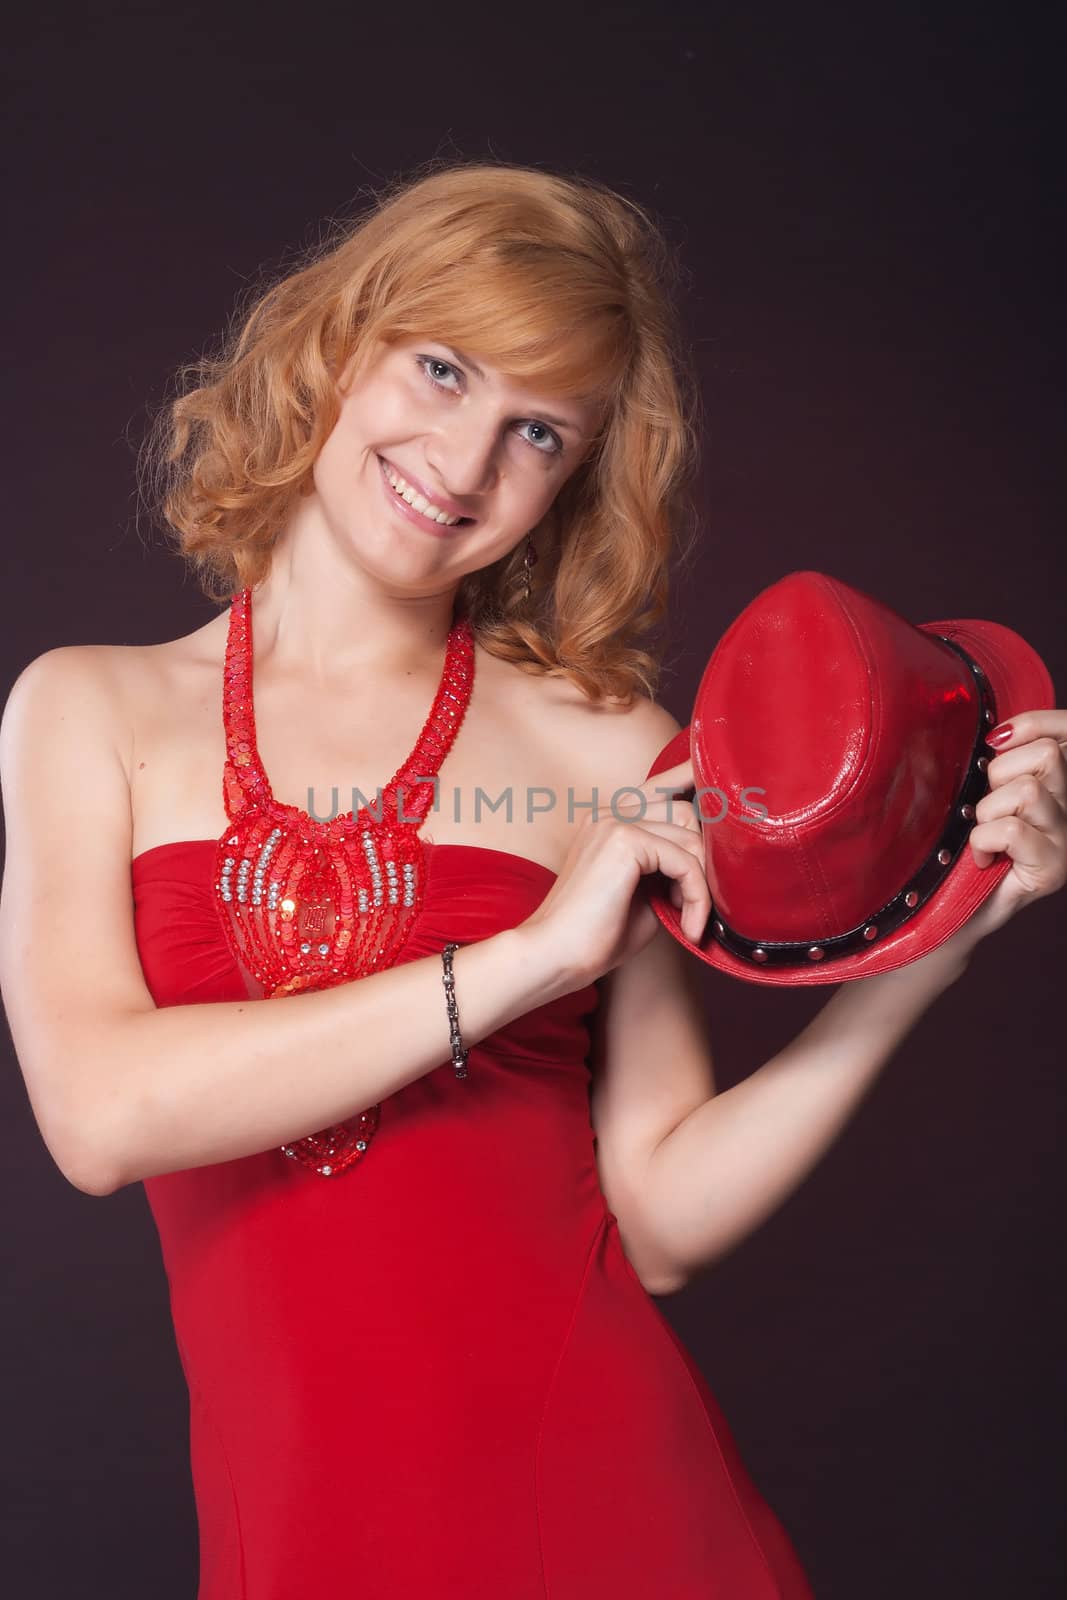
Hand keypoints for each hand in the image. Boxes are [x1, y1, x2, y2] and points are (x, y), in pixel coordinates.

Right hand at [517, 758, 708, 985]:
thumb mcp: (643, 894)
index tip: (709, 768)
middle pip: (684, 809)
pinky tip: (688, 926)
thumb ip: (669, 868)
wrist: (555, 956)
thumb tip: (709, 861)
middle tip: (696, 904)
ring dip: (702, 884)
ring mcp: (614, 821)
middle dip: (703, 857)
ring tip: (690, 920)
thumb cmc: (596, 936)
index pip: (658, 787)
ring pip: (690, 835)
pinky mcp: (623, 839)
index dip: (688, 775)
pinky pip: (685, 861)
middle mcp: (610, 813)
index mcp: (609, 821)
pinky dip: (697, 896)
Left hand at [960, 711, 1066, 944]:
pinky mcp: (1054, 867)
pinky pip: (1012, 829)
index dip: (1033, 724)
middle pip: (1048, 754)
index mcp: (1061, 783)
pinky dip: (983, 840)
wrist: (955, 907)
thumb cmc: (966, 845)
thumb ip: (1001, 760)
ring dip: (988, 811)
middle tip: (986, 807)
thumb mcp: (985, 790)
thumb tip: (996, 735)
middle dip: (1000, 774)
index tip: (995, 742)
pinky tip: (983, 857)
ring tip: (983, 833)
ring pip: (1028, 789)